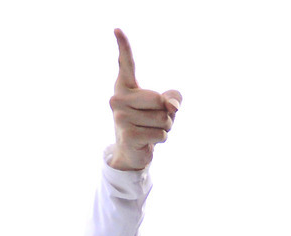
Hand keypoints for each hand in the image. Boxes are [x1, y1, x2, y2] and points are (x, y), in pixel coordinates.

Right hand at [109, 29, 181, 170]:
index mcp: (125, 87)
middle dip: (166, 113)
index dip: (124, 47)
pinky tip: (148, 140)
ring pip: (163, 119)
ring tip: (150, 130)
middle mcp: (118, 99)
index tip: (117, 29)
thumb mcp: (164, 106)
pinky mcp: (128, 134)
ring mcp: (121, 117)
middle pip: (159, 100)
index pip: (126, 64)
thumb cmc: (148, 122)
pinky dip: (161, 139)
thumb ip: (173, 99)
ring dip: (165, 128)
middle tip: (153, 120)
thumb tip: (171, 106)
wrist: (132, 151)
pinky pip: (160, 133)